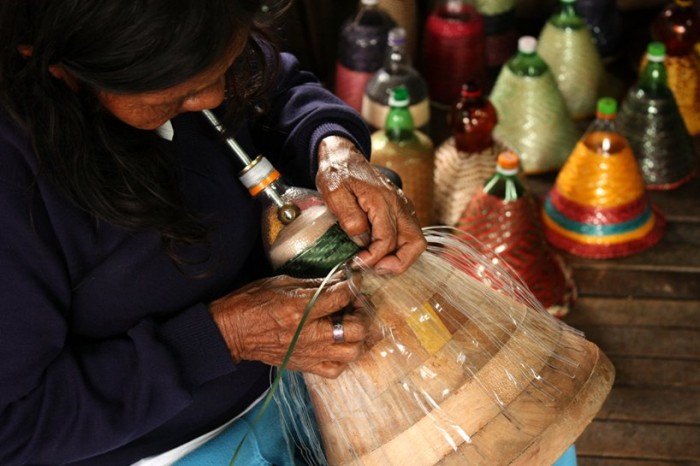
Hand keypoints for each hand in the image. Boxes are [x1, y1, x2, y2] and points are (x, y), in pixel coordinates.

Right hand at [209, 274, 369, 377]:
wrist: (230, 332)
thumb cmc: (251, 302)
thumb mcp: (281, 283)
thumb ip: (312, 283)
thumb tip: (338, 280)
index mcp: (300, 308)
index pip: (341, 297)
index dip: (354, 286)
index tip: (356, 280)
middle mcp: (308, 334)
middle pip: (355, 329)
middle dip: (363, 313)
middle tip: (358, 303)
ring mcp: (308, 353)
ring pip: (352, 352)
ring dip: (358, 336)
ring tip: (352, 324)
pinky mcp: (304, 365)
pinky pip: (336, 369)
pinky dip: (343, 357)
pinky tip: (339, 344)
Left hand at [315, 136, 426, 273]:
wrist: (344, 156)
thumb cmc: (337, 173)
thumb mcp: (334, 192)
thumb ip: (348, 216)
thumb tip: (361, 238)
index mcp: (383, 200)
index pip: (387, 239)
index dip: (373, 257)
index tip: (356, 263)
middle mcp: (399, 205)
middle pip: (414, 243)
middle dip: (396, 263)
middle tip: (373, 269)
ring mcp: (404, 207)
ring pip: (416, 241)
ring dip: (401, 258)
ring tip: (378, 265)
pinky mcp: (402, 210)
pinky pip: (409, 235)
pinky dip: (399, 249)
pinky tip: (380, 254)